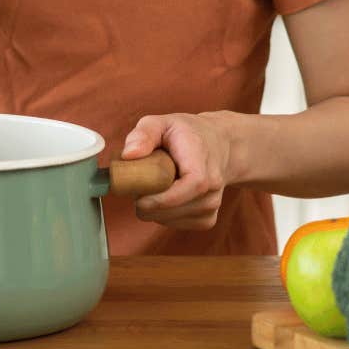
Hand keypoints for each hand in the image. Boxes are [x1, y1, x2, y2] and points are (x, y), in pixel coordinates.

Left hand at [120, 111, 238, 232]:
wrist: (219, 146)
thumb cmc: (186, 133)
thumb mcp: (163, 122)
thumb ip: (144, 134)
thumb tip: (128, 155)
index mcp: (202, 163)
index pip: (189, 187)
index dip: (161, 198)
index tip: (137, 197)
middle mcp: (212, 188)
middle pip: (175, 210)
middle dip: (147, 203)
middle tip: (137, 185)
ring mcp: (212, 206)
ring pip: (171, 220)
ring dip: (153, 209)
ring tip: (153, 186)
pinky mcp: (207, 219)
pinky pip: (175, 225)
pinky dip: (162, 215)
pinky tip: (163, 197)